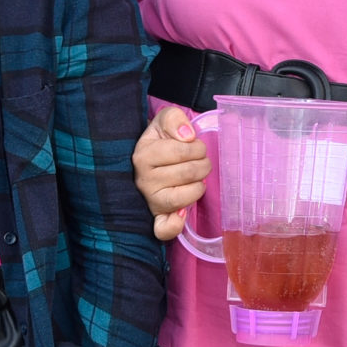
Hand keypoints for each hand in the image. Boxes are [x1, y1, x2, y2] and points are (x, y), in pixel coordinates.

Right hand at [135, 105, 210, 242]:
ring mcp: (150, 200)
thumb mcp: (164, 120)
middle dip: (203, 164)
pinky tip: (183, 213)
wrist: (148, 159)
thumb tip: (187, 135)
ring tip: (198, 178)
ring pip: (183, 198)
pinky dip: (175, 224)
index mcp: (143, 155)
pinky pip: (164, 228)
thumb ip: (174, 118)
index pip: (183, 151)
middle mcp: (144, 180)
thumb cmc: (160, 140)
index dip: (197, 147)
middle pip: (188, 173)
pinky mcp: (157, 217)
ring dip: (199, 186)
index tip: (194, 146)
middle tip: (200, 162)